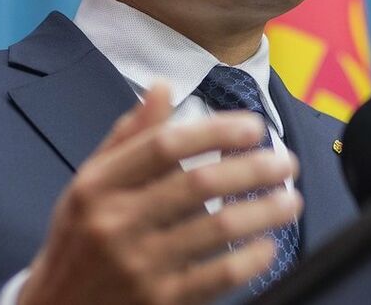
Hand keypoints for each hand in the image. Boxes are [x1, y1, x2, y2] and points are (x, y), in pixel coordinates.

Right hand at [18, 86, 302, 304]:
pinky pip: (220, 275)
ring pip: (219, 228)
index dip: (217, 131)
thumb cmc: (79, 240)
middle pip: (200, 183)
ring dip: (265, 210)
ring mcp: (139, 265)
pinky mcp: (160, 302)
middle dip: (255, 169)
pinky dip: (252, 258)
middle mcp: (115, 222)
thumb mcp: (89, 184)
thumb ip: (128, 137)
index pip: (165, 145)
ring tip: (291, 201)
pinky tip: (267, 246)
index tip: (254, 127)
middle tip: (286, 163)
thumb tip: (161, 87)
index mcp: (97, 185)